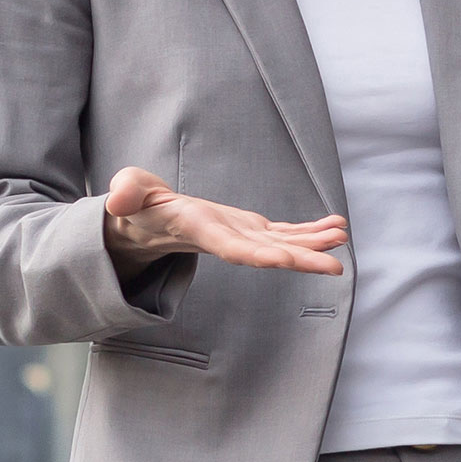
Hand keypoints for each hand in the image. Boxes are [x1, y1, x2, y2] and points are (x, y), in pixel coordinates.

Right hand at [102, 166, 345, 275]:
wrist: (148, 223)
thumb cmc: (136, 207)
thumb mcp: (128, 195)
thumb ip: (126, 194)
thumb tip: (117, 201)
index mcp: (200, 231)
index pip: (233, 249)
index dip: (259, 255)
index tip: (286, 262)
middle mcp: (227, 239)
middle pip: (268, 254)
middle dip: (301, 260)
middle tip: (336, 267)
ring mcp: (242, 236)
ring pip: (283, 244)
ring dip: (314, 244)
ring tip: (343, 237)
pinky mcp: (250, 229)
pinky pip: (285, 233)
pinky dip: (310, 231)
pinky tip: (336, 228)